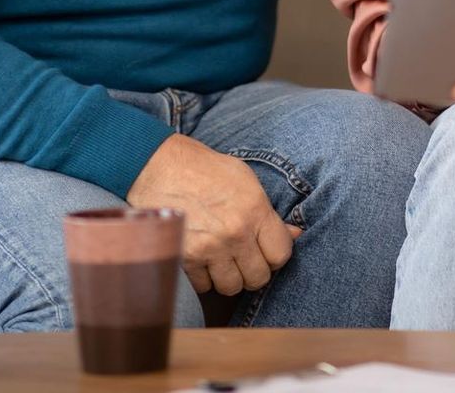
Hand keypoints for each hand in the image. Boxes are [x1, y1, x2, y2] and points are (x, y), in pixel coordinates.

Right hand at [126, 134, 299, 296]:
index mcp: (254, 211)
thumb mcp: (246, 181)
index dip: (276, 254)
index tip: (268, 250)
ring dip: (230, 277)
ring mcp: (209, 248)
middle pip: (258, 278)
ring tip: (225, 260)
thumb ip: (270, 213)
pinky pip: (204, 286)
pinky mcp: (185, 258)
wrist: (161, 167)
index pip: (281, 254)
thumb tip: (294, 234)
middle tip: (246, 258)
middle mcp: (234, 233)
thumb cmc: (206, 170)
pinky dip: (205, 278)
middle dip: (254, 270)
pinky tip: (204, 260)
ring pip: (232, 287)